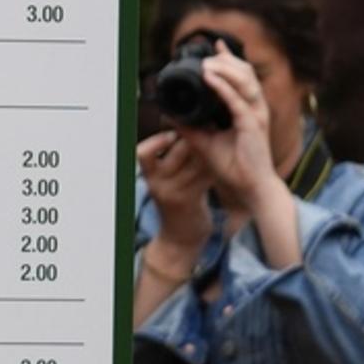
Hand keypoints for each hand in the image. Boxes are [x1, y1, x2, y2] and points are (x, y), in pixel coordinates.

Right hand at [136, 130, 213, 262]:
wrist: (180, 236)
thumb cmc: (176, 200)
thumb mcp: (165, 180)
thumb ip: (172, 157)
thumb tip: (184, 128)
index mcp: (149, 175)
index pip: (142, 153)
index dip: (156, 141)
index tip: (170, 135)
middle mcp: (157, 184)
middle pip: (177, 153)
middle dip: (192, 140)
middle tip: (206, 130)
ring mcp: (174, 193)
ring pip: (195, 162)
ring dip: (208, 152)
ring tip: (216, 144)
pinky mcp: (191, 200)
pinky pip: (205, 176)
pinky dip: (214, 166)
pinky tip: (221, 162)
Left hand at [174, 44, 277, 204]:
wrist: (250, 186)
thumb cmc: (234, 166)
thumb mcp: (205, 142)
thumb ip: (191, 127)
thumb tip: (171, 116)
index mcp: (247, 109)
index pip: (242, 78)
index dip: (230, 60)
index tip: (216, 45)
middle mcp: (254, 108)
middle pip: (246, 73)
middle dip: (228, 59)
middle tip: (209, 52)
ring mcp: (256, 115)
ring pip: (244, 82)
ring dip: (225, 69)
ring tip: (207, 62)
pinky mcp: (252, 125)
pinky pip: (237, 101)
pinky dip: (223, 88)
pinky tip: (211, 78)